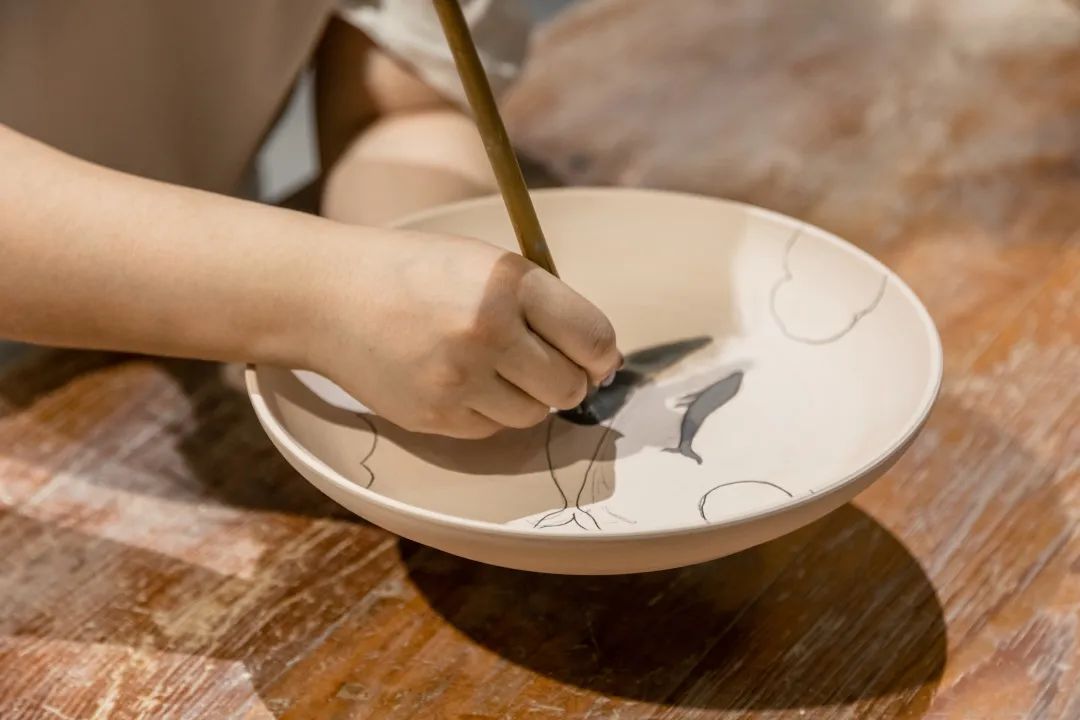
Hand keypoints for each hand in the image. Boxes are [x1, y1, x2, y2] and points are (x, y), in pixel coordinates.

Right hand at [309, 230, 621, 437]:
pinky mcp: (436, 416)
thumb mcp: (486, 264)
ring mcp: (459, 378)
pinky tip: (458, 380)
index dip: (602, 355)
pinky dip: (488, 411)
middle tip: (548, 367)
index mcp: (509, 282)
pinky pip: (492, 429)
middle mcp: (488, 330)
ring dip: (528, 399)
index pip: (593, 337)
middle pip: (570, 386)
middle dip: (569, 381)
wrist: (329, 296)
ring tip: (495, 369)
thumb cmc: (417, 273)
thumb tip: (600, 361)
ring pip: (534, 415)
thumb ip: (543, 305)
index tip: (596, 358)